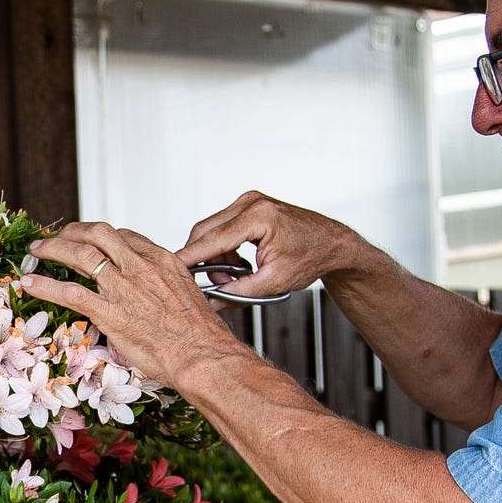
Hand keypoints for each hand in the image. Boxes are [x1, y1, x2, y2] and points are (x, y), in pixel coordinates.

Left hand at [20, 220, 245, 391]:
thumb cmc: (199, 335)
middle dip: (72, 232)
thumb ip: (163, 287)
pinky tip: (29, 282)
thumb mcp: (185, 296)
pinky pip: (69, 291)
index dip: (99, 235)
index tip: (88, 239)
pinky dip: (45, 284)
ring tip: (37, 250)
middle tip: (57, 238)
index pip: (123, 235)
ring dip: (53, 249)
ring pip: (79, 254)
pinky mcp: (109, 311)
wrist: (203, 355)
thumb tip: (150, 294)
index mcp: (160, 260)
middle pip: (97, 234)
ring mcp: (123, 287)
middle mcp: (139, 266)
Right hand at [183, 191, 361, 299]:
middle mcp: (250, 203)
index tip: (170, 270)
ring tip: (235, 277)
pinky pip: (221, 228)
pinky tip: (240, 264)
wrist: (331, 244)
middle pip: (204, 231)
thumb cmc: (311, 257)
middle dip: (202, 261)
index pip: (212, 239)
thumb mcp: (274, 283)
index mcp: (259, 216)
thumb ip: (238, 292)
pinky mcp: (247, 207)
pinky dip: (223, 249)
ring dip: (214, 257)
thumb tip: (210, 300)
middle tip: (212, 284)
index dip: (188, 257)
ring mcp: (248, 202)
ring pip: (211, 230)